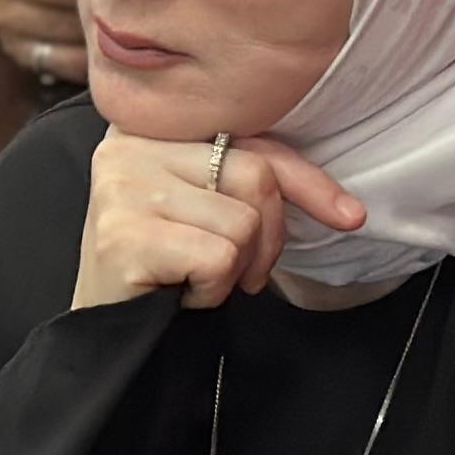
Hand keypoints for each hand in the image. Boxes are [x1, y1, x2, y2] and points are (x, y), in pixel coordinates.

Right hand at [71, 127, 364, 311]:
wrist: (105, 330)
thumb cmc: (161, 265)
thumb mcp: (205, 204)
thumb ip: (246, 177)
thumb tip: (349, 209)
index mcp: (148, 125)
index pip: (250, 138)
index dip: (305, 179)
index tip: (349, 215)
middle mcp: (127, 144)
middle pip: (254, 176)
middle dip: (268, 237)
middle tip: (238, 269)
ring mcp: (121, 187)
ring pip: (242, 222)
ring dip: (233, 268)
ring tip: (192, 275)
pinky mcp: (123, 234)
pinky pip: (218, 258)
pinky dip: (212, 289)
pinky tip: (179, 290)